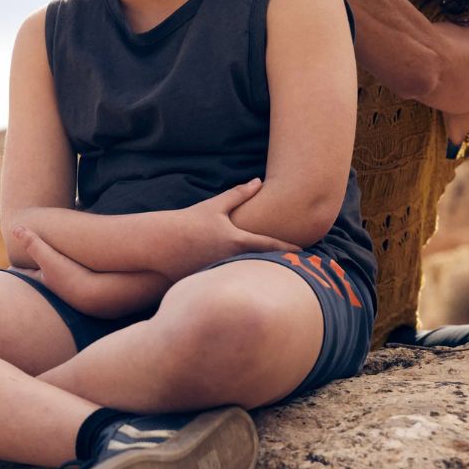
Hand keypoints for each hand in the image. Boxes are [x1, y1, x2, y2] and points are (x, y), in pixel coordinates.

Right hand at [166, 179, 297, 276]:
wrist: (162, 244)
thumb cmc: (188, 222)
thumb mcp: (214, 206)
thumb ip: (238, 194)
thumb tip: (258, 182)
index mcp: (237, 240)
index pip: (270, 245)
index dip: (290, 248)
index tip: (306, 252)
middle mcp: (233, 259)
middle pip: (265, 264)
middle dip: (282, 265)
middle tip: (302, 267)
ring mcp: (223, 272)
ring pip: (249, 276)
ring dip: (263, 277)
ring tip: (282, 279)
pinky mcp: (212, 281)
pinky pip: (232, 282)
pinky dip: (243, 283)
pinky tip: (251, 287)